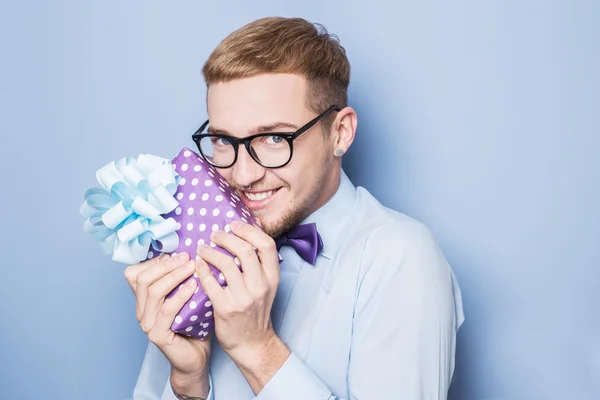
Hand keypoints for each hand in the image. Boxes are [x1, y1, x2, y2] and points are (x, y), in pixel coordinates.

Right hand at [124, 253, 210, 396]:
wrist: (196, 356)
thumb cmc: (194, 324)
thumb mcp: (187, 296)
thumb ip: (183, 278)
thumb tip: (191, 252)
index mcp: (144, 299)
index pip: (135, 273)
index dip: (155, 261)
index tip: (177, 255)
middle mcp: (141, 310)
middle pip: (143, 278)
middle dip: (166, 264)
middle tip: (188, 257)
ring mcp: (147, 323)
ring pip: (153, 291)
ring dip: (174, 275)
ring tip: (192, 268)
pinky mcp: (157, 335)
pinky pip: (167, 310)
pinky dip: (180, 295)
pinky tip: (194, 286)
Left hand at [195, 220, 280, 356]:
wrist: (252, 343)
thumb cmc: (256, 311)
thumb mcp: (266, 286)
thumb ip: (258, 265)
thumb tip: (243, 235)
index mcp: (272, 278)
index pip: (267, 245)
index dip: (249, 231)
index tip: (234, 225)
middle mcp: (260, 286)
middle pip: (245, 250)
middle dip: (226, 237)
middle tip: (214, 234)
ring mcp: (244, 298)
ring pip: (226, 264)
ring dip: (211, 252)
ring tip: (202, 248)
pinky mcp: (226, 308)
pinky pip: (211, 283)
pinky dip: (202, 270)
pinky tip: (197, 265)